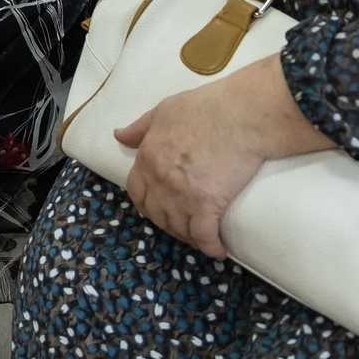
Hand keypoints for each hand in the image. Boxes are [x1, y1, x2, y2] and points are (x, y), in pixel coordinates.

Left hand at [115, 57, 311, 258]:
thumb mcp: (163, 111)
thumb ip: (140, 127)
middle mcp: (159, 180)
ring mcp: (181, 196)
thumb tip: (119, 135)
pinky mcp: (206, 206)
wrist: (239, 116)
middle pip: (156, 214)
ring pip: (178, 228)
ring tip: (200, 238)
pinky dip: (210, 247)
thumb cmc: (205, 108)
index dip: (146, 203)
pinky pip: (203, 236)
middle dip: (167, 223)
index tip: (157, 208)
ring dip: (188, 237)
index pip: (136, 190)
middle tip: (182, 225)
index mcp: (147, 156)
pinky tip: (218, 250)